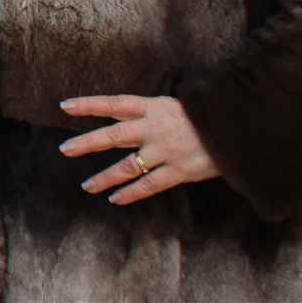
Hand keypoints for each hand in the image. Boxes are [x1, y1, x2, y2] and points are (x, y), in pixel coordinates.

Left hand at [60, 94, 220, 204]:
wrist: (238, 130)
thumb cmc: (201, 117)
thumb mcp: (170, 106)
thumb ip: (142, 115)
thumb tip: (112, 121)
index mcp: (153, 107)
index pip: (113, 103)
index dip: (89, 104)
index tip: (64, 106)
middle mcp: (155, 128)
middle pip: (114, 135)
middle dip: (87, 142)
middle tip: (65, 149)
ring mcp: (166, 151)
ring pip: (128, 166)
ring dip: (105, 177)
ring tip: (87, 186)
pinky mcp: (180, 171)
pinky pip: (149, 185)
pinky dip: (130, 194)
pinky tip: (115, 199)